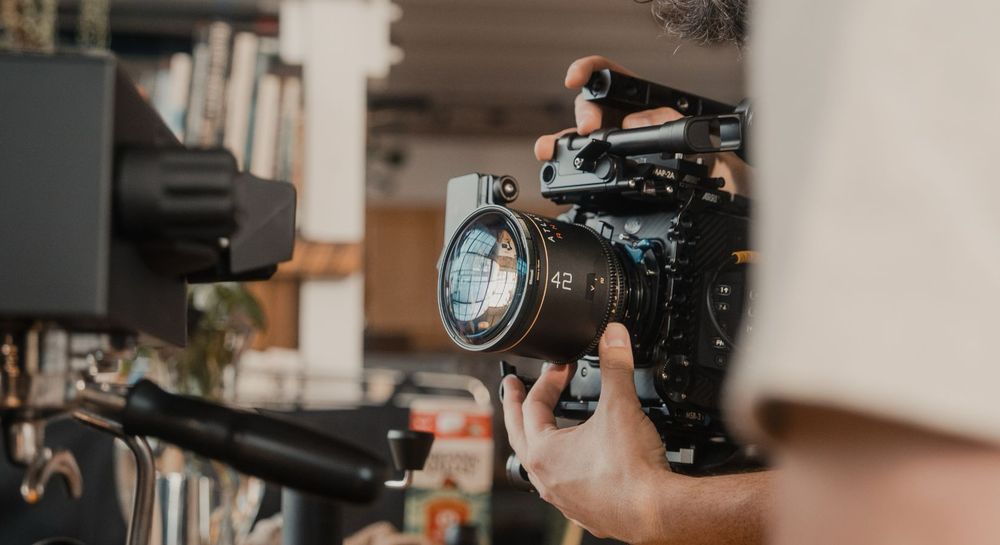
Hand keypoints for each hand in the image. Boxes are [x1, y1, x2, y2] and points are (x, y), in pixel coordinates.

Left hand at [501, 323, 680, 542]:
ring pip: (537, 466)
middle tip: (512, 388)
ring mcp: (562, 499)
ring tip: (538, 428)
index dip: (547, 380)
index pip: (533, 406)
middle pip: (519, 436)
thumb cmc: (632, 469)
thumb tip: (614, 336)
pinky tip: (573, 466)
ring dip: (536, 441)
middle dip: (515, 407)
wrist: (657, 512)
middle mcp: (546, 478)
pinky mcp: (584, 512)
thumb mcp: (620, 406)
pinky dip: (562, 470)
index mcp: (543, 451)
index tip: (561, 367)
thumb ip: (615, 366)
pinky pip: (561, 487)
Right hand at [534, 55, 750, 196]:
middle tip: (588, 131)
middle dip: (585, 114)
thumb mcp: (713, 148)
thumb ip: (678, 128)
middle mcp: (632, 124)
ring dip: (564, 139)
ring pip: (582, 137)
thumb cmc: (729, 177)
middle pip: (594, 107)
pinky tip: (550, 162)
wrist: (734, 211)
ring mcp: (619, 151)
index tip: (576, 78)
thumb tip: (638, 122)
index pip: (616, 78)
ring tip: (551, 148)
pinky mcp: (611, 175)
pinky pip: (583, 165)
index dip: (593, 71)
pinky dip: (562, 162)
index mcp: (654, 108)